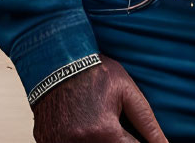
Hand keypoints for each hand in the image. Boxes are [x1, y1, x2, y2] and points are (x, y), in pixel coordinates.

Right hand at [31, 57, 168, 142]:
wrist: (55, 61)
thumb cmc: (94, 72)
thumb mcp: (126, 91)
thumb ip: (147, 122)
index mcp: (105, 132)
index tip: (134, 137)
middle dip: (118, 140)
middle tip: (114, 127)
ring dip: (99, 140)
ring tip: (99, 124)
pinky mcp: (47, 142)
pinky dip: (79, 140)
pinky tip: (83, 127)